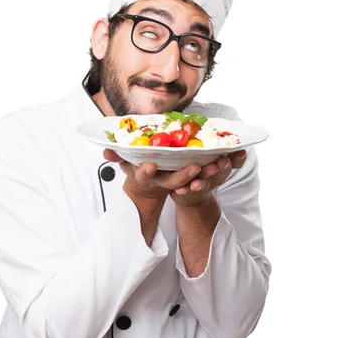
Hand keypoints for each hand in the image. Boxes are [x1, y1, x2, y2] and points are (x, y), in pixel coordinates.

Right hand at [103, 148, 246, 204]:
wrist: (152, 188)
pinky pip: (207, 177)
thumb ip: (116, 156)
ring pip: (194, 181)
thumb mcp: (126, 164)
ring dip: (207, 174)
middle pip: (173, 180)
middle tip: (194, 169)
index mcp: (147, 176)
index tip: (150, 166)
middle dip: (183, 176)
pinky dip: (218, 171)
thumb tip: (105, 149)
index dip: (146, 171)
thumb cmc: (140, 170)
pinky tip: (230, 161)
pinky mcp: (193, 180)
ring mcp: (179, 182)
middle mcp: (164, 181)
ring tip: (218, 165)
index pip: (145, 174)